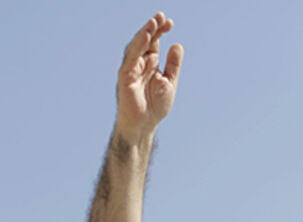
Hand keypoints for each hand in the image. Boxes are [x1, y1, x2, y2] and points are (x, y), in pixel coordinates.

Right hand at [116, 12, 182, 140]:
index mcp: (150, 63)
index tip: (170, 22)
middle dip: (152, 28)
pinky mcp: (125, 76)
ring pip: (136, 47)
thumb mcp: (170, 82)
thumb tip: (177, 44)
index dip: (160, 31)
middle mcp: (139, 63)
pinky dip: (137, 47)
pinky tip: (145, 38)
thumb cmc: (155, 106)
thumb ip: (173, 65)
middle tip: (161, 16)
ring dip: (144, 34)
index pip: (154, 42)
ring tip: (153, 23)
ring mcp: (131, 69)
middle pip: (145, 41)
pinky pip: (131, 59)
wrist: (145, 125)